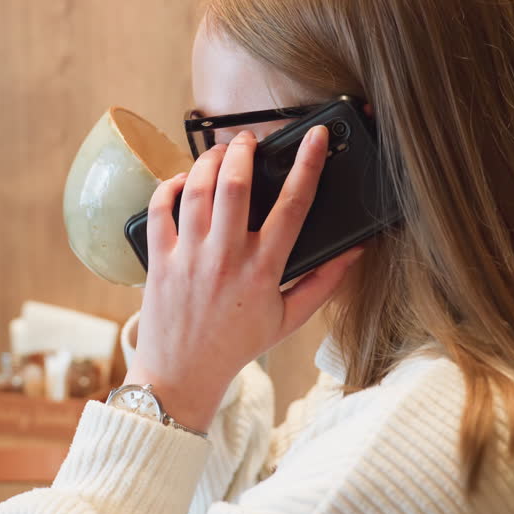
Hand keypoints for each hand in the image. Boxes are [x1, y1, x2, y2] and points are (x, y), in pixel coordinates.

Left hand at [124, 124, 364, 431]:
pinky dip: (169, 186)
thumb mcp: (289, 320)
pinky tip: (181, 180)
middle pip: (236, 185)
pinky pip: (160, 209)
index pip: (293, 206)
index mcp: (263, 271)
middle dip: (244, 150)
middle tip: (249, 139)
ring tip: (219, 153)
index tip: (314, 138)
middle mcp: (226, 258)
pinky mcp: (159, 260)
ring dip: (208, 161)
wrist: (181, 376)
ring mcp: (189, 257)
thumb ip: (324, 283)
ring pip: (197, 190)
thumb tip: (354, 251)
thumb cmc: (237, 346)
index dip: (308, 164)